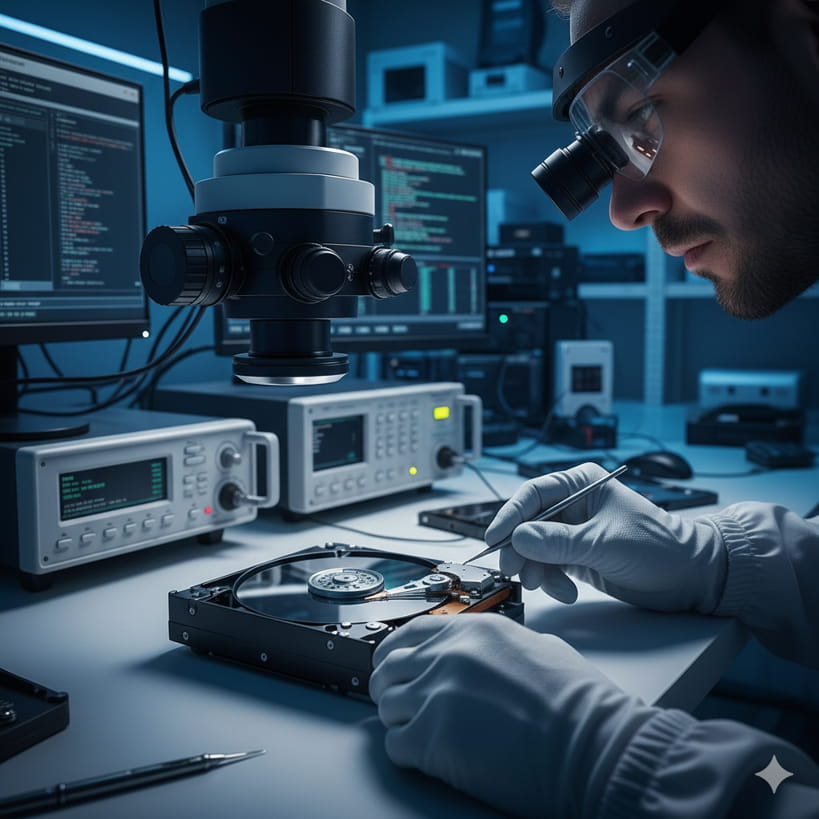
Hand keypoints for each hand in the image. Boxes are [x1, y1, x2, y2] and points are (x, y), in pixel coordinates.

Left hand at [370, 614, 655, 817]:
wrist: (593, 746)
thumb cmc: (580, 705)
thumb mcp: (539, 647)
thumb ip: (501, 645)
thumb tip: (486, 656)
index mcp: (474, 630)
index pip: (409, 632)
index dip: (395, 651)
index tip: (392, 663)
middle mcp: (449, 654)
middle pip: (389, 667)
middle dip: (391, 686)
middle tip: (399, 702)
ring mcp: (437, 693)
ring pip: (386, 705)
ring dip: (399, 720)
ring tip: (417, 731)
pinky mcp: (432, 739)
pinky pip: (395, 744)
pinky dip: (405, 752)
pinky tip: (424, 755)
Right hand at [484, 462, 725, 611]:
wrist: (691, 578)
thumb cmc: (659, 547)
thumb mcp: (604, 542)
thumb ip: (559, 541)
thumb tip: (520, 538)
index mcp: (581, 484)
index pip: (533, 494)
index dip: (510, 516)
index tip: (496, 538)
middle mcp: (573, 505)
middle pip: (528, 523)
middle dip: (521, 549)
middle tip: (515, 570)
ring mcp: (573, 531)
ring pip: (534, 548)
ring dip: (537, 569)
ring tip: (549, 586)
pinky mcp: (576, 555)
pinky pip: (548, 565)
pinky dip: (551, 580)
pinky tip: (567, 590)